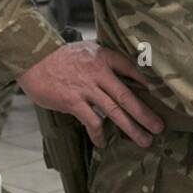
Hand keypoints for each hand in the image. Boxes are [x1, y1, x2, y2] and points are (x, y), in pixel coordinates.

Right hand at [18, 41, 164, 148]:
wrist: (32, 59)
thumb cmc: (59, 56)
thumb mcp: (86, 49)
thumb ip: (103, 60)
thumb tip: (121, 74)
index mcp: (103, 57)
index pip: (131, 68)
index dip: (146, 81)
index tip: (159, 94)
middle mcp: (98, 72)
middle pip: (127, 95)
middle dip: (145, 113)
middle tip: (159, 127)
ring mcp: (86, 88)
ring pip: (114, 111)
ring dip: (131, 127)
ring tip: (144, 140)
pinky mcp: (73, 101)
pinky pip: (92, 121)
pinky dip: (99, 134)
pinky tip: (104, 143)